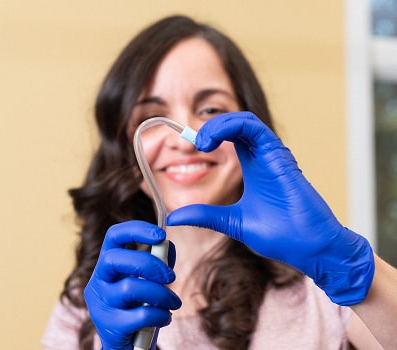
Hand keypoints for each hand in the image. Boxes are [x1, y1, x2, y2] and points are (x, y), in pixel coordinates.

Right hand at [84, 221, 180, 349]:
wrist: (128, 343)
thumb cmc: (138, 304)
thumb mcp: (147, 279)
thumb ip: (157, 261)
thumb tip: (168, 246)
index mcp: (108, 263)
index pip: (113, 236)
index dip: (136, 229)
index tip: (161, 234)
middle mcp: (98, 280)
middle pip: (115, 259)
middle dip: (150, 264)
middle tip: (171, 277)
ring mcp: (100, 304)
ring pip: (130, 288)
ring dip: (161, 294)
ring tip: (173, 302)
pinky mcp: (110, 326)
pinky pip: (140, 315)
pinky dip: (160, 315)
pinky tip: (165, 317)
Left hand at [167, 111, 373, 305]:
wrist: (309, 247)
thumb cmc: (280, 235)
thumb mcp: (232, 222)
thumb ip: (206, 216)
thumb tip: (174, 217)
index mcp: (251, 169)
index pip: (228, 139)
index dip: (208, 137)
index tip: (190, 148)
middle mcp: (261, 157)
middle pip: (234, 125)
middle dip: (210, 128)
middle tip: (193, 143)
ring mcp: (271, 155)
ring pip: (244, 121)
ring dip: (218, 125)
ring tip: (202, 142)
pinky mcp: (279, 156)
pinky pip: (255, 129)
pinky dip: (233, 126)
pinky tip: (214, 141)